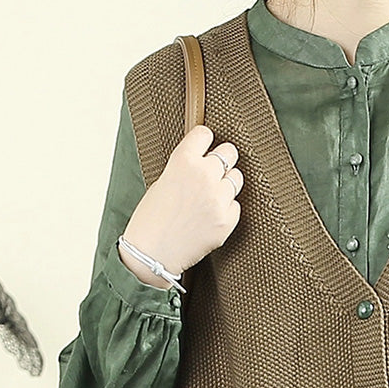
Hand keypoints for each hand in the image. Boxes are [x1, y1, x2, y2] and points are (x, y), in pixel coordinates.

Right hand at [122, 124, 243, 277]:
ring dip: (226, 184)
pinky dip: (226, 208)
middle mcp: (204, 176)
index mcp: (183, 161)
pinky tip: (209, 216)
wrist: (152, 253)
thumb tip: (206, 161)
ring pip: (236, 178)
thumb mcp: (163, 181)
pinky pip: (235, 205)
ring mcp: (218, 198)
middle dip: (222, 160)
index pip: (205, 134)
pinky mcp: (227, 220)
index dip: (204, 141)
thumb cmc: (151, 219)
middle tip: (214, 171)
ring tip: (210, 197)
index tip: (204, 147)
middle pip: (229, 152)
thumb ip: (186, 168)